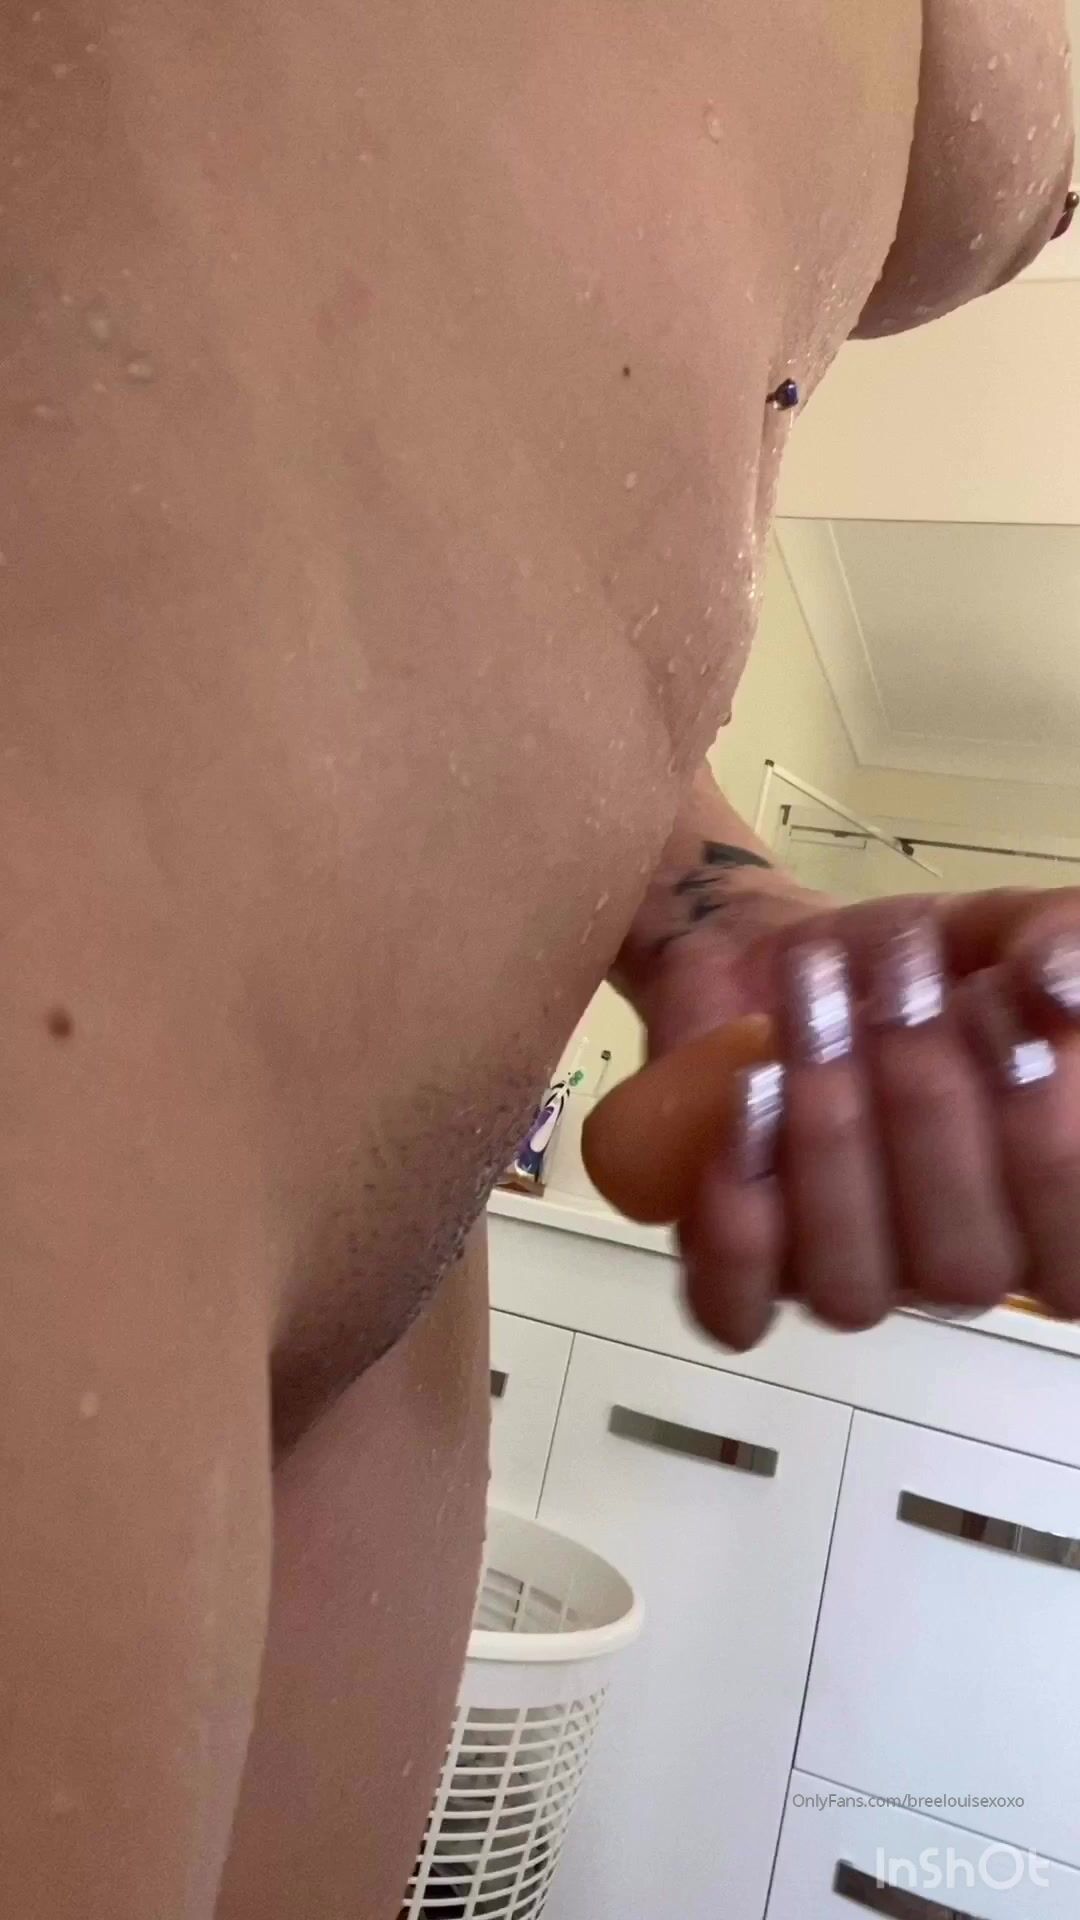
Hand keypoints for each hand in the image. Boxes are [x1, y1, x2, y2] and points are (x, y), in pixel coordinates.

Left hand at [635, 889, 1079, 1348]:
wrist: (789, 959)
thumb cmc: (926, 967)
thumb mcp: (1008, 930)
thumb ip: (1057, 944)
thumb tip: (1060, 993)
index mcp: (1050, 1216)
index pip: (1072, 1258)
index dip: (1044, 1142)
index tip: (1004, 999)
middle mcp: (960, 1267)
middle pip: (963, 1269)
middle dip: (926, 1108)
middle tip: (894, 980)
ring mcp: (851, 1279)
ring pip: (851, 1289)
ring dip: (827, 1146)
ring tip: (806, 1025)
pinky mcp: (742, 1275)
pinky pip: (735, 1309)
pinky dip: (733, 1229)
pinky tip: (739, 1117)